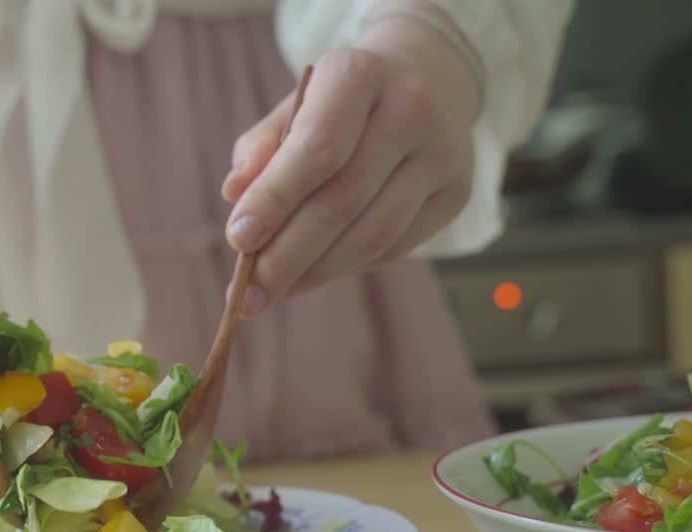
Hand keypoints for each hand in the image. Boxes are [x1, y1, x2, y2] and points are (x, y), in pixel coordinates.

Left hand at [221, 7, 481, 313]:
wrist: (428, 77)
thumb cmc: (340, 102)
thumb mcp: (294, 106)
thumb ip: (260, 148)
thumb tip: (234, 194)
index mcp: (359, 75)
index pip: (317, 148)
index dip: (275, 199)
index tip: (237, 240)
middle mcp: (411, 110)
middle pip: (343, 200)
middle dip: (287, 255)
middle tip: (247, 295)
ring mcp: (443, 154)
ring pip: (373, 234)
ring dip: (316, 273)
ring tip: (273, 293)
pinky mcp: (457, 192)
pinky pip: (395, 247)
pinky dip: (347, 267)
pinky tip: (313, 274)